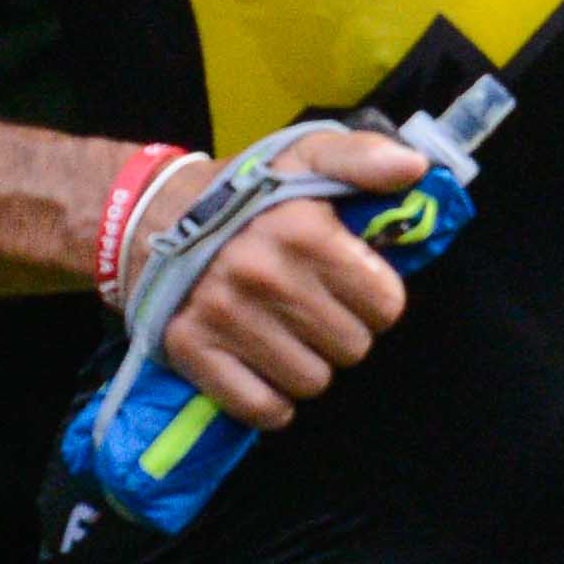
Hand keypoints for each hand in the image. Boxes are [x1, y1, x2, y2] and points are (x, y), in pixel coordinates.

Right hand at [144, 129, 426, 430]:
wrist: (149, 216)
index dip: (374, 298)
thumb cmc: (245, 191)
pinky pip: (263, 409)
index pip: (386, 304)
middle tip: (314, 310)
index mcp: (303, 230)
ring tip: (285, 334)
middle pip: (353, 348)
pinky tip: (263, 368)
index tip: (349, 286)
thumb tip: (414, 170)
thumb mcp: (306, 154)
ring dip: (307, 366)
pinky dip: (271, 400)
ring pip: (312, 382)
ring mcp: (226, 317)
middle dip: (342, 332)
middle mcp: (266, 276)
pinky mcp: (193, 351)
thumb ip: (364, 158)